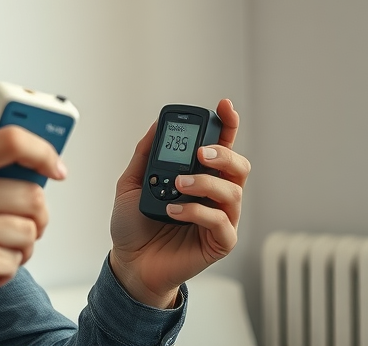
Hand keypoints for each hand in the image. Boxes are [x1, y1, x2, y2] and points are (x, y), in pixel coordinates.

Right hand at [0, 126, 65, 325]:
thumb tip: (42, 164)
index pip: (12, 140)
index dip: (43, 152)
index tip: (56, 169)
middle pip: (33, 195)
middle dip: (37, 216)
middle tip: (19, 224)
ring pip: (30, 230)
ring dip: (22, 246)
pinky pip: (17, 260)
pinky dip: (9, 267)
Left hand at [108, 99, 249, 307]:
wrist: (129, 261)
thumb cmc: (133, 224)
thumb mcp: (131, 183)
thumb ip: (145, 155)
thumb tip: (156, 125)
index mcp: (199, 175)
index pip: (220, 146)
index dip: (227, 124)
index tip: (223, 106)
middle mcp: (214, 194)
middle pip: (238, 166)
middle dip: (223, 154)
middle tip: (199, 154)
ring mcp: (220, 218)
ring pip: (233, 192)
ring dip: (205, 183)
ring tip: (178, 185)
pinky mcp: (220, 242)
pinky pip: (221, 222)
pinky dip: (197, 211)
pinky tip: (174, 211)